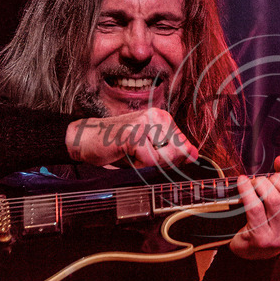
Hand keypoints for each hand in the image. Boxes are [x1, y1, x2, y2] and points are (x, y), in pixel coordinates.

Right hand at [65, 108, 198, 166]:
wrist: (84, 140)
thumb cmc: (116, 147)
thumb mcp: (148, 152)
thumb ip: (172, 154)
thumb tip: (195, 154)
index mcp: (164, 118)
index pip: (184, 148)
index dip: (168, 161)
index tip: (147, 154)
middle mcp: (159, 115)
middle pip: (177, 154)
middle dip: (160, 164)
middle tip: (136, 154)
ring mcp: (147, 122)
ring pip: (165, 158)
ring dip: (148, 165)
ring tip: (130, 153)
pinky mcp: (135, 132)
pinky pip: (150, 160)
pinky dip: (138, 165)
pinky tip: (124, 153)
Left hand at [231, 156, 279, 259]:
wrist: (252, 249)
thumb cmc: (270, 219)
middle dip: (278, 179)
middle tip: (267, 179)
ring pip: (274, 199)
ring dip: (261, 183)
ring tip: (254, 182)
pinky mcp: (262, 238)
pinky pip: (255, 207)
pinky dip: (246, 190)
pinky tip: (242, 183)